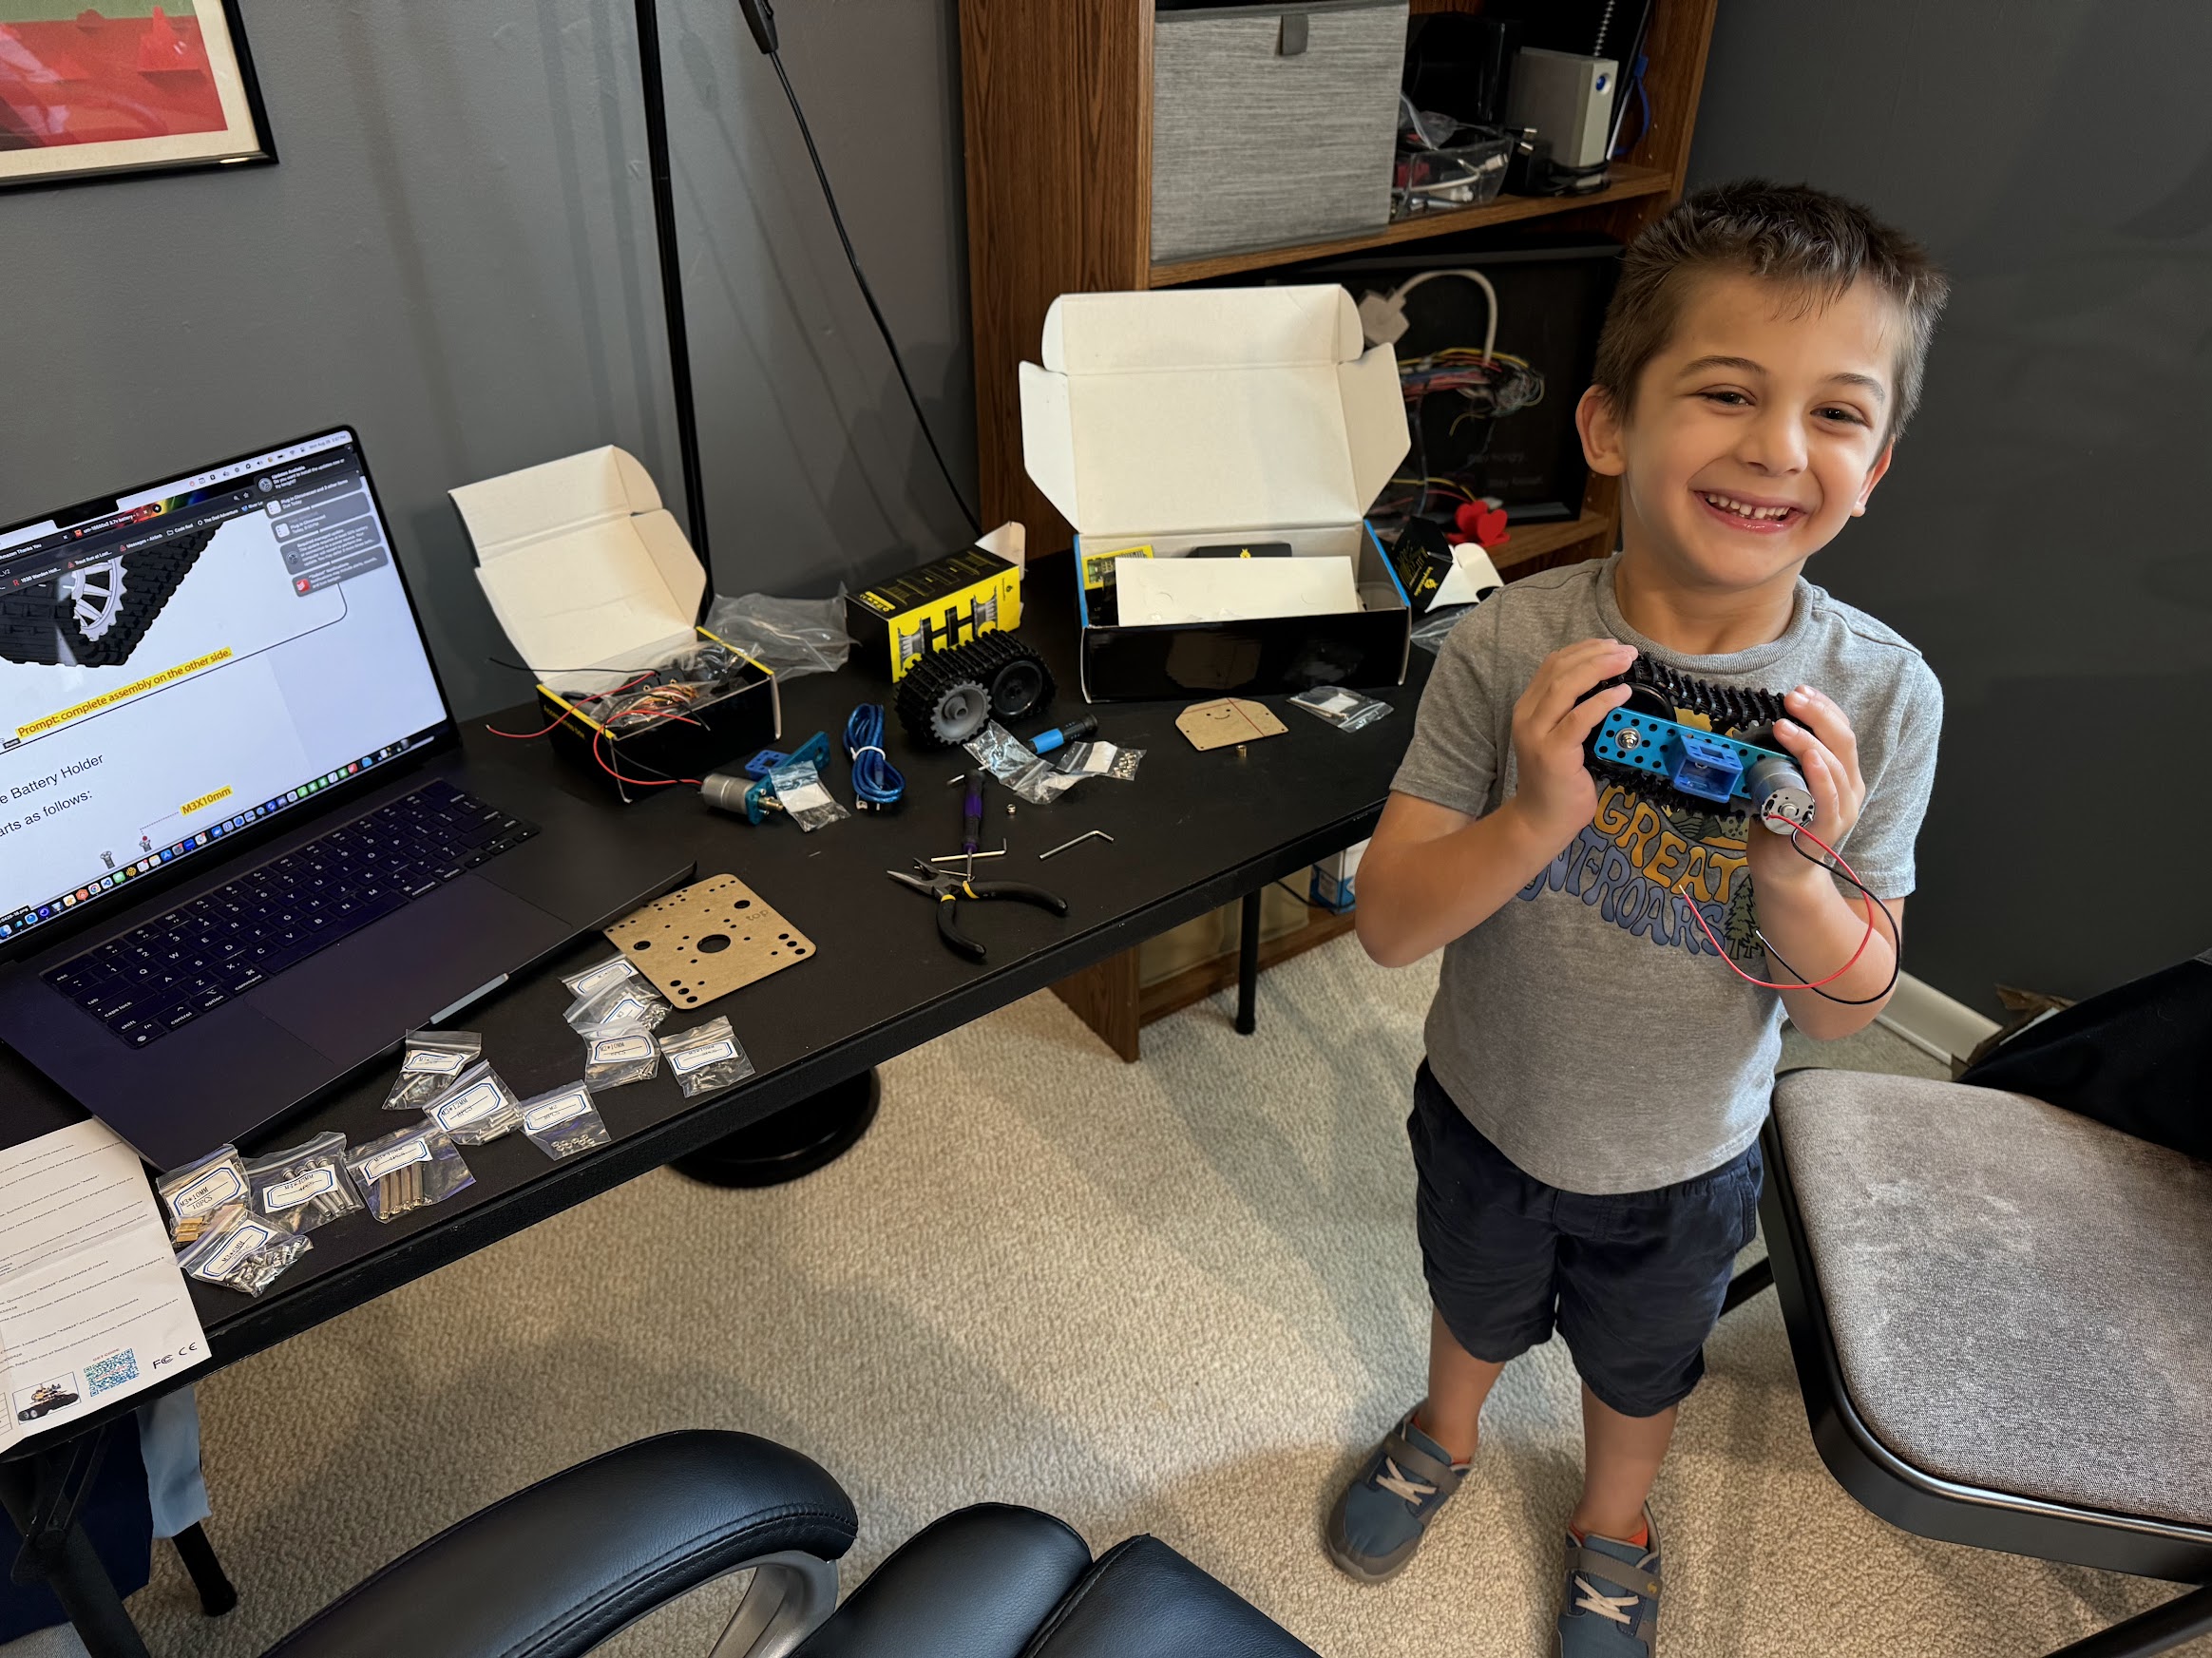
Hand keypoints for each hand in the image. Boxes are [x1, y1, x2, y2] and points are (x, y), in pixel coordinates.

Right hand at [1506, 638, 1636, 849]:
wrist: (1540, 821)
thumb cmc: (1557, 781)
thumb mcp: (1561, 738)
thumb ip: (1573, 712)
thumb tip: (1608, 685)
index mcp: (1528, 708)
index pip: (1552, 665)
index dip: (1583, 649)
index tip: (1610, 645)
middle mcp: (1527, 717)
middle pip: (1559, 670)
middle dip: (1596, 654)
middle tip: (1626, 650)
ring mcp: (1537, 735)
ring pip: (1565, 688)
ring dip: (1599, 669)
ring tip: (1626, 662)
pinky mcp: (1553, 753)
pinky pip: (1580, 719)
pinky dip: (1603, 702)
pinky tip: (1623, 694)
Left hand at [1747, 684, 1866, 889]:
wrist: (1782, 871)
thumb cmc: (1781, 825)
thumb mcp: (1782, 783)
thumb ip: (1781, 759)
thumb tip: (1762, 728)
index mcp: (1841, 774)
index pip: (1842, 731)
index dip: (1824, 708)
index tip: (1801, 691)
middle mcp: (1848, 789)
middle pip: (1843, 742)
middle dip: (1818, 714)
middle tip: (1792, 699)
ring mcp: (1841, 809)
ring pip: (1835, 766)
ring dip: (1809, 740)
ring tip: (1784, 725)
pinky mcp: (1827, 829)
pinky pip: (1828, 798)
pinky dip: (1821, 776)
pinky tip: (1809, 758)